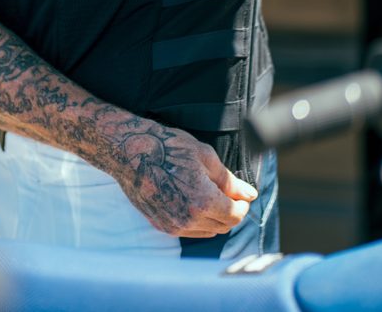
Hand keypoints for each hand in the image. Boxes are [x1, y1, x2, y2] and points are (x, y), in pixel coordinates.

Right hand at [112, 123, 257, 237]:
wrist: (131, 152)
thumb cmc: (167, 148)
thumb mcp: (205, 157)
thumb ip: (229, 181)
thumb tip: (249, 194)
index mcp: (203, 201)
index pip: (235, 215)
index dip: (243, 205)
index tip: (242, 194)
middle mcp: (188, 219)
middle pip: (223, 226)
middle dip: (231, 212)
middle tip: (228, 193)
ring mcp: (173, 225)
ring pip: (207, 232)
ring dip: (214, 218)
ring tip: (209, 195)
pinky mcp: (160, 225)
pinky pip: (188, 231)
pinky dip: (197, 221)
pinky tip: (192, 201)